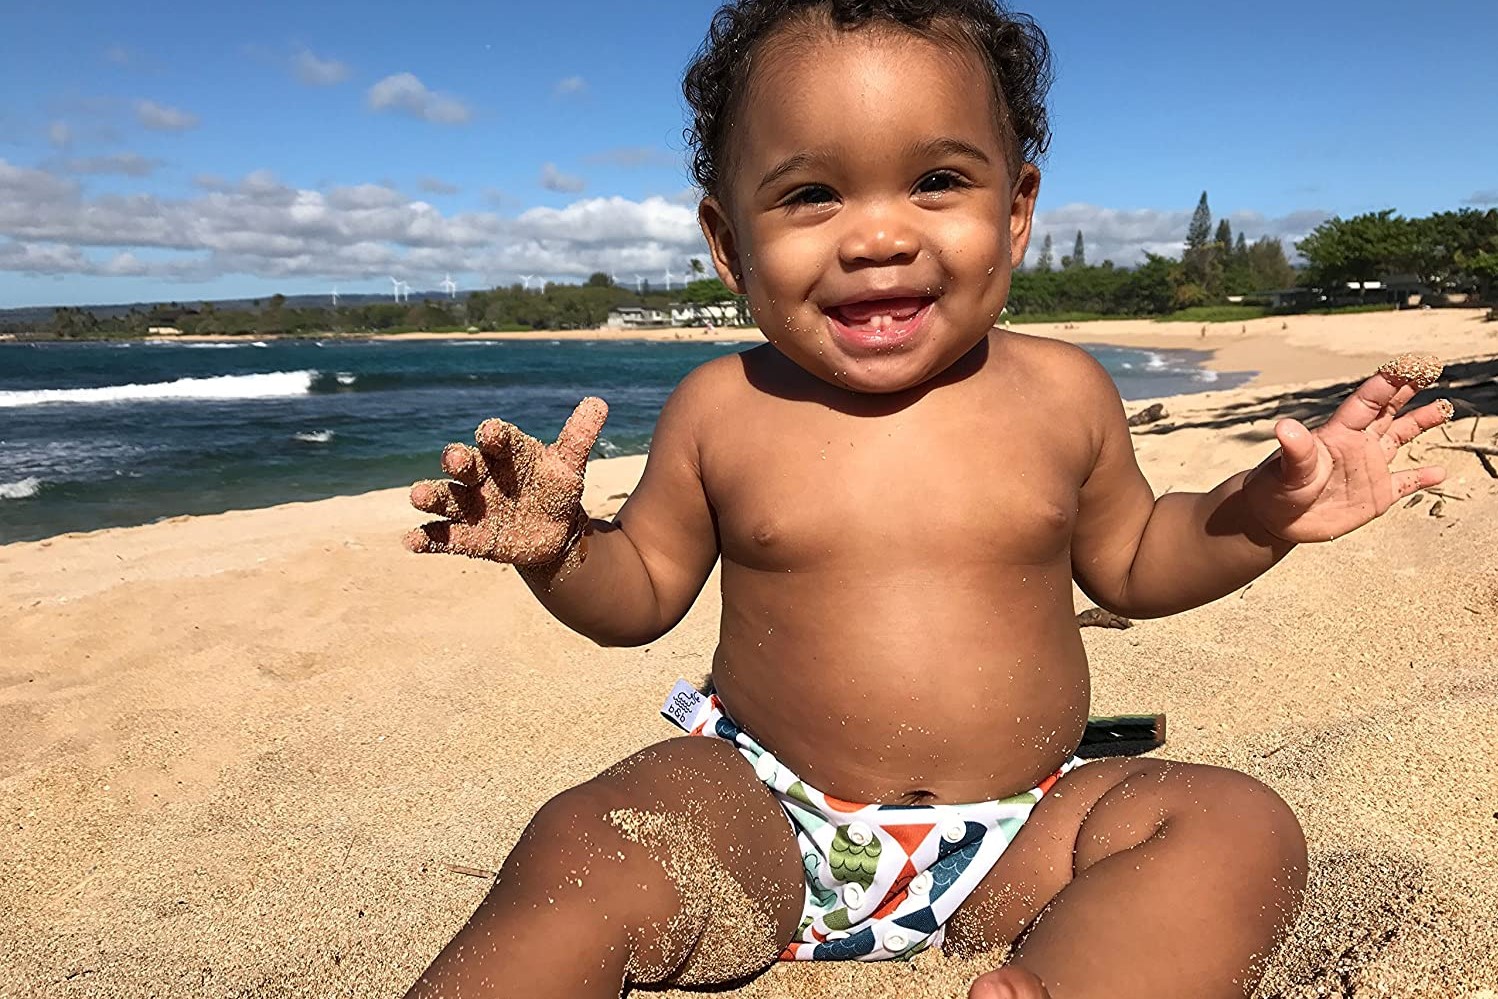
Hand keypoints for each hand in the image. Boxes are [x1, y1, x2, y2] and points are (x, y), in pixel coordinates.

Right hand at [403, 397, 606, 563]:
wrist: (552, 530)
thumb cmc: (556, 489)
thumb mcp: (569, 465)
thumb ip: (578, 437)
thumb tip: (598, 403)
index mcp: (506, 453)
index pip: (498, 439)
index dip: (494, 435)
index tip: (493, 432)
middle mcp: (482, 475)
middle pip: (465, 464)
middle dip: (457, 460)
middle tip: (455, 459)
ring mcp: (471, 505)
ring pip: (447, 497)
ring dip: (431, 496)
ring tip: (418, 496)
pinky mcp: (468, 536)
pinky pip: (443, 536)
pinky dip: (427, 539)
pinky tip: (412, 541)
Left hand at [1243, 354, 1452, 543]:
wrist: (1275, 519)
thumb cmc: (1275, 488)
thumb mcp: (1287, 469)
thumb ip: (1295, 449)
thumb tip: (1284, 427)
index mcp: (1339, 434)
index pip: (1367, 402)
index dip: (1387, 383)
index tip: (1409, 365)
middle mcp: (1357, 445)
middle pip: (1387, 410)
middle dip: (1407, 389)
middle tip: (1430, 367)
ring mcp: (1368, 468)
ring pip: (1400, 438)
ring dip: (1421, 423)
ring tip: (1444, 408)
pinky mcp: (1376, 495)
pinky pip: (1405, 482)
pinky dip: (1422, 478)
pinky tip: (1440, 472)